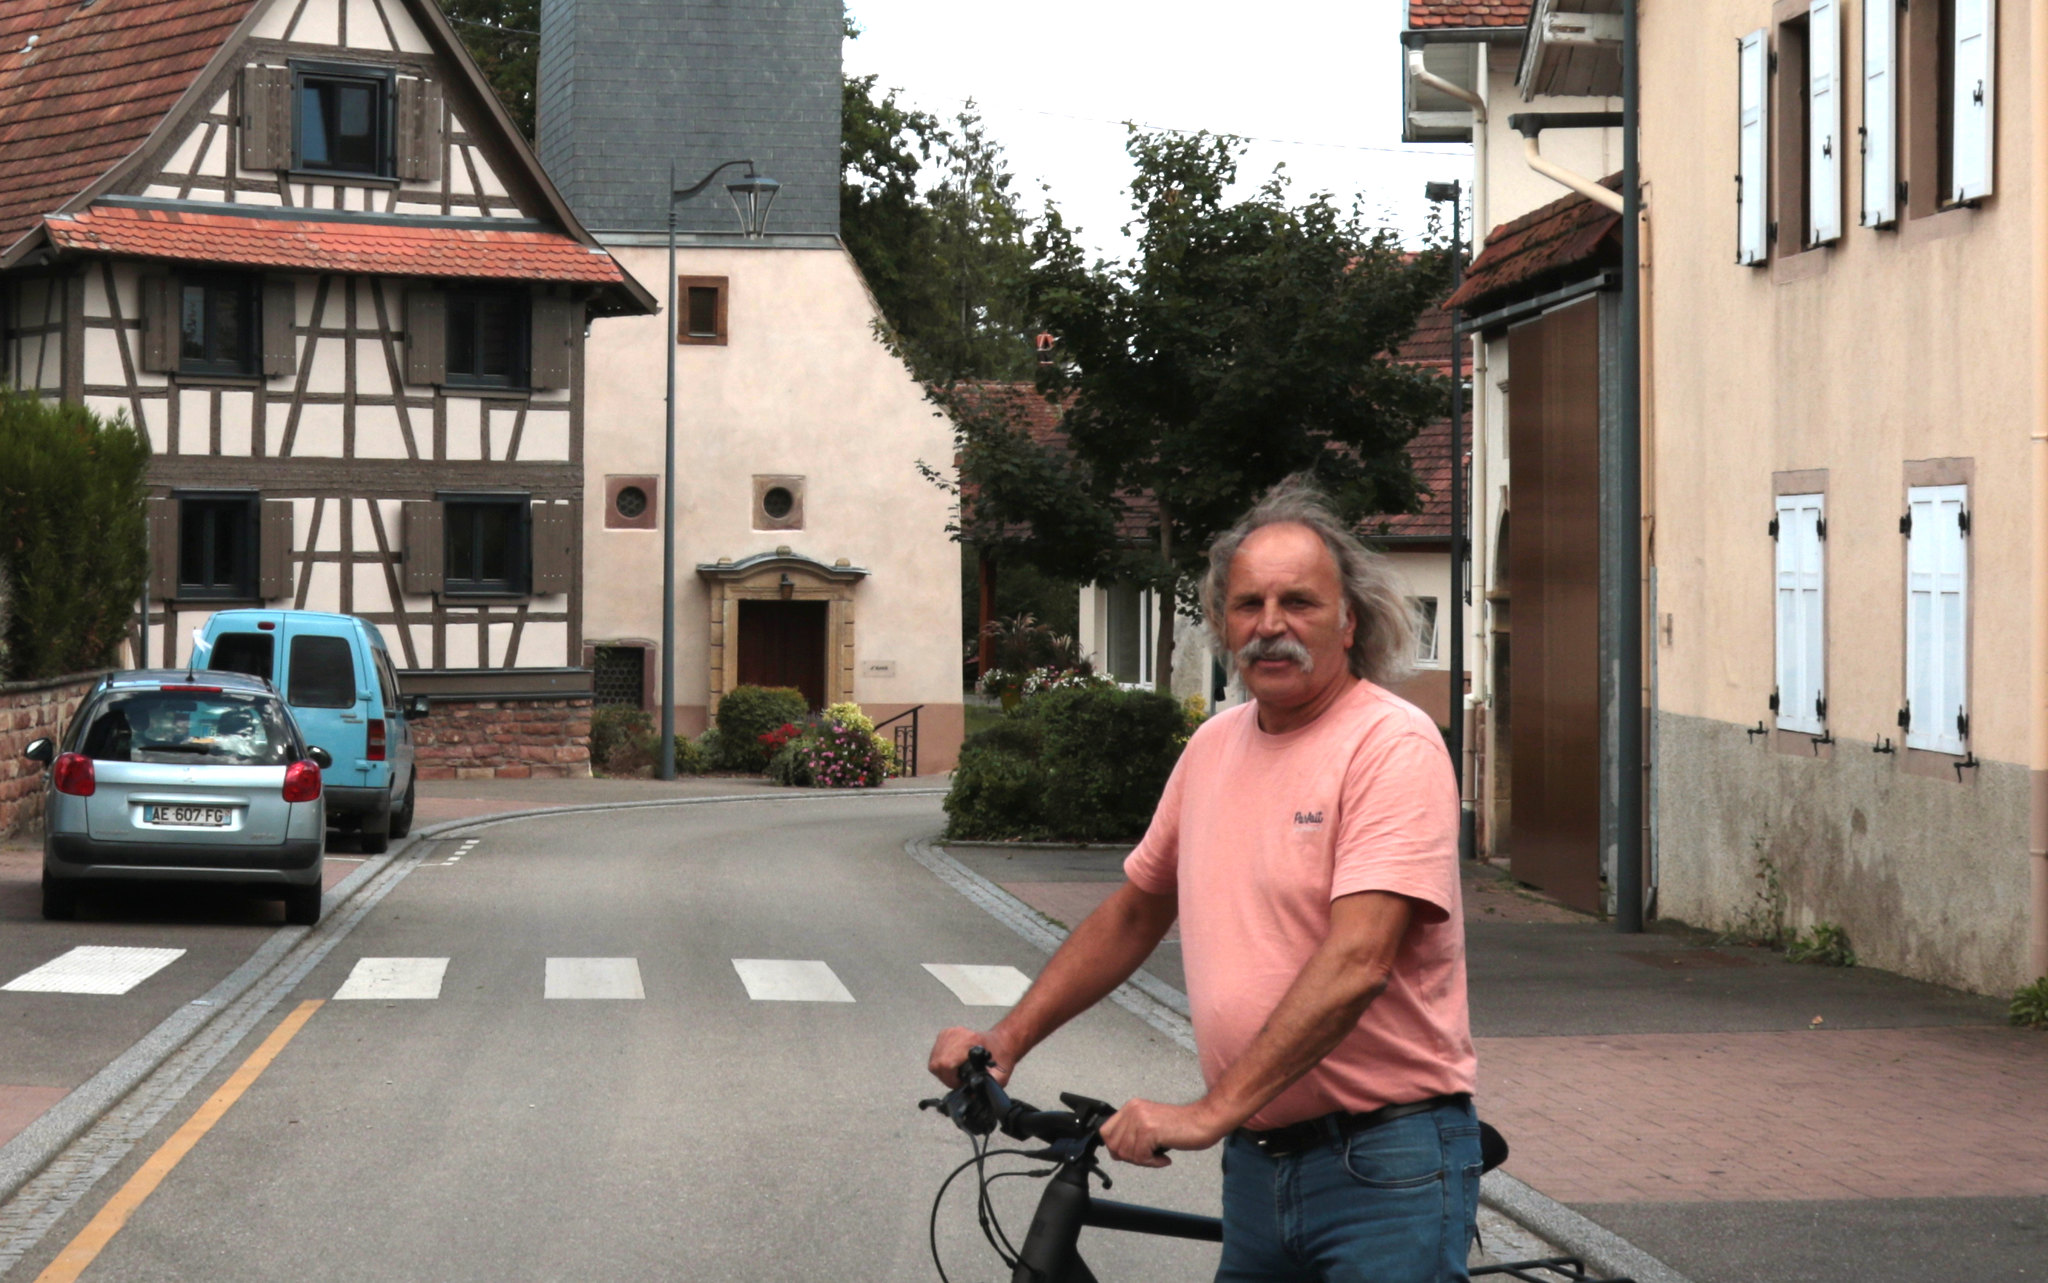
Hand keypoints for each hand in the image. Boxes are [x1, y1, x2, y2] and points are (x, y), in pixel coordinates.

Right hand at [927, 1025, 1017, 1087]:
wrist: (1002, 1040)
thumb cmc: (1001, 1056)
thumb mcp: (1000, 1076)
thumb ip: (986, 1087)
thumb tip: (970, 1097)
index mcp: (970, 1041)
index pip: (946, 1064)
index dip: (950, 1079)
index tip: (960, 1083)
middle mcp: (957, 1034)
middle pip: (937, 1063)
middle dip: (946, 1078)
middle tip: (959, 1081)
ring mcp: (949, 1032)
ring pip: (934, 1060)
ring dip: (943, 1072)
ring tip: (957, 1074)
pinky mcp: (945, 1034)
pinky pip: (935, 1054)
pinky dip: (941, 1063)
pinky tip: (953, 1066)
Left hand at [1097, 1098, 1233, 1167]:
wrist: (1203, 1121)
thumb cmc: (1181, 1126)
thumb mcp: (1149, 1124)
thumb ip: (1131, 1133)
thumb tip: (1115, 1152)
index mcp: (1131, 1107)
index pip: (1106, 1132)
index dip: (1116, 1148)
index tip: (1133, 1153)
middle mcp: (1133, 1110)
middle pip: (1114, 1146)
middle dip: (1130, 1157)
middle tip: (1149, 1156)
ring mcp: (1140, 1119)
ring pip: (1127, 1154)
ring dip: (1144, 1161)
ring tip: (1158, 1155)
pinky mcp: (1149, 1130)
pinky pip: (1141, 1157)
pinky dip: (1153, 1163)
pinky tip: (1164, 1158)